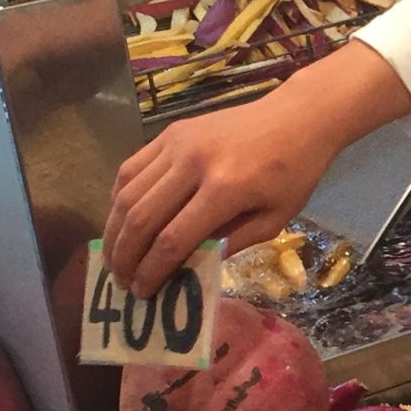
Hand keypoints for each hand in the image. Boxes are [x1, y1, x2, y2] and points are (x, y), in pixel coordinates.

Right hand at [104, 94, 330, 295]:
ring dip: (115, 230)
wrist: (296, 117)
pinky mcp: (170, 132)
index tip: (142, 293)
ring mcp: (176, 144)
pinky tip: (122, 221)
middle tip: (122, 281)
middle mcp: (193, 163)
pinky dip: (119, 198)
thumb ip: (230, 244)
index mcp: (225, 189)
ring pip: (128, 193)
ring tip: (115, 258)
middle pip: (141, 218)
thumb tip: (187, 268)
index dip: (152, 271)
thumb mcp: (274, 220)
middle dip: (126, 256)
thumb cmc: (293, 172)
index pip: (173, 239)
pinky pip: (131, 168)